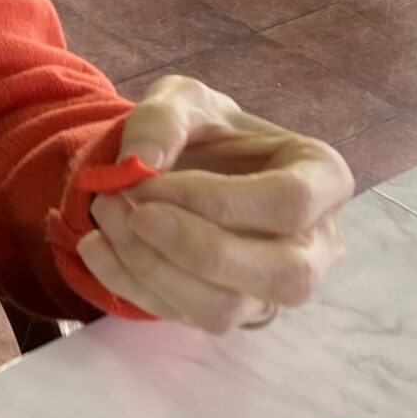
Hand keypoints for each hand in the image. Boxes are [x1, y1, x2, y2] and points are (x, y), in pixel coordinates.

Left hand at [75, 75, 352, 333]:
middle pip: (281, 275)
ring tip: (104, 215)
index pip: (290, 204)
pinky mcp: (228, 312)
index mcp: (322, 179)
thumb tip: (141, 164)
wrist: (178, 168)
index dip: (219, 200)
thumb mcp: (180, 100)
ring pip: (226, 308)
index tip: (152, 181)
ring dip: (153, 268)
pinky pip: (184, 317)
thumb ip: (161, 119)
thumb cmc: (200, 131)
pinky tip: (94, 245)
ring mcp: (272, 287)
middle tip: (131, 211)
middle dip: (195, 250)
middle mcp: (314, 244)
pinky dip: (129, 283)